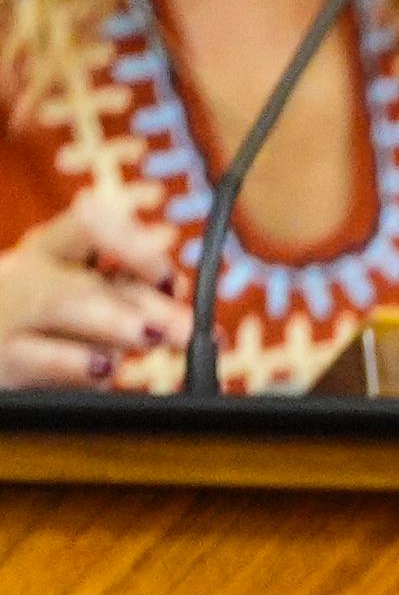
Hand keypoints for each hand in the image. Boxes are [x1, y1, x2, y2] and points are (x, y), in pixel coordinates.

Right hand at [0, 190, 186, 390]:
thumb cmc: (40, 324)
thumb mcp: (86, 298)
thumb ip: (130, 292)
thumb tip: (178, 289)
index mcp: (51, 249)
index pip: (90, 223)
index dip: (133, 244)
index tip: (171, 272)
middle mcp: (28, 274)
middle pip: (88, 274)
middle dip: (144, 302)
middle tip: (185, 329)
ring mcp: (11, 315)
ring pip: (59, 304)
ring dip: (111, 321)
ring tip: (150, 336)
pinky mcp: (3, 358)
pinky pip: (36, 357)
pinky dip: (73, 363)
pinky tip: (103, 371)